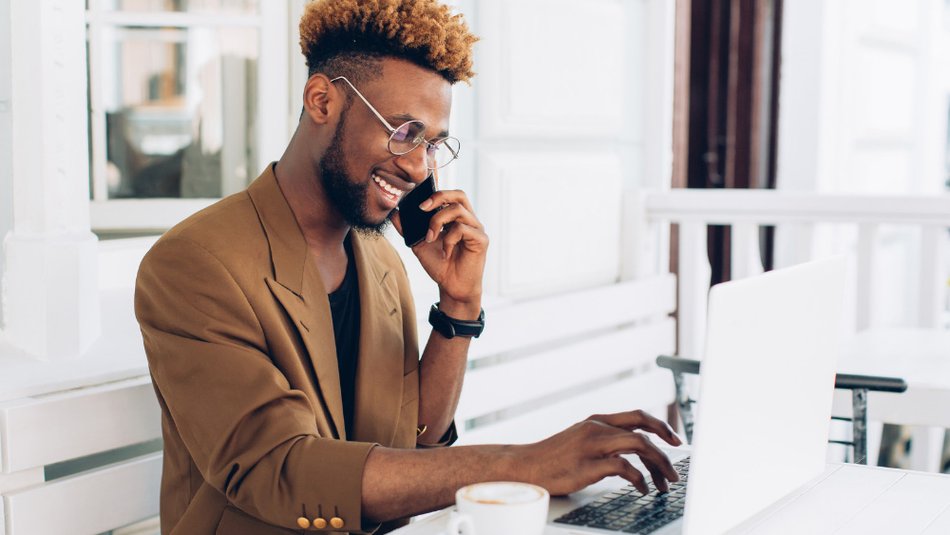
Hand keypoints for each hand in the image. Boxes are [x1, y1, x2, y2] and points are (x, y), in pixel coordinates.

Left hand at [391, 189, 487, 318]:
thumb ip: (408, 228)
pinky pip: (462, 229)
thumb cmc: (439, 264)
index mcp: (456, 217)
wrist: (451, 287)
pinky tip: (446, 253)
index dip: (435, 192)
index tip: (417, 202)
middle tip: (422, 208)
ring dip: (438, 222)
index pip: (450, 194)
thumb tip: (394, 213)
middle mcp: (469, 219)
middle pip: (459, 194)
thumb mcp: (419, 244)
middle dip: (438, 197)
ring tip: (430, 238)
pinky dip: (448, 239)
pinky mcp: (481, 240)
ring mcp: (476, 228)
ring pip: (457, 210)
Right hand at [514, 410, 682, 495]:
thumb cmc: (552, 457)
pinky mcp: (587, 465)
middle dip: (667, 444)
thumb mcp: (580, 439)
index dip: (660, 426)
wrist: (525, 465)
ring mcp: (592, 445)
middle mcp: (596, 428)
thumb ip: (603, 439)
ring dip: (658, 464)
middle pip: (643, 428)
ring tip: (664, 482)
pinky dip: (639, 479)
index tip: (675, 439)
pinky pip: (623, 468)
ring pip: (638, 445)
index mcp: (596, 420)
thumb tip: (633, 450)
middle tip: (675, 467)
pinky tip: (642, 489)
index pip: (637, 416)